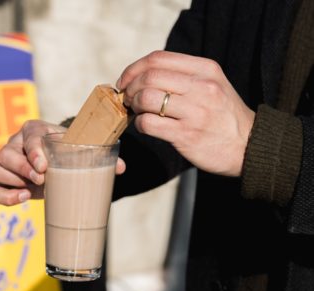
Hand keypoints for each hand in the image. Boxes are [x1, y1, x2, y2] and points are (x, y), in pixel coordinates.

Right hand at [0, 119, 126, 205]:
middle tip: (41, 179)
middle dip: (21, 168)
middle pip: (6, 153)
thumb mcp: (82, 150)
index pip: (29, 137)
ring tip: (29, 191)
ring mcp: (7, 163)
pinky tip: (21, 199)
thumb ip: (101, 157)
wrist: (58, 161)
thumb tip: (121, 168)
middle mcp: (16, 144)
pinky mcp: (4, 181)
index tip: (44, 166)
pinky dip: (3, 195)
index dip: (34, 151)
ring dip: (11, 181)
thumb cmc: (69, 152)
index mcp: (34, 130)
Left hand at [116, 51, 254, 176]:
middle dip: (130, 88)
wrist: (249, 146)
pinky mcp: (186, 135)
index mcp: (205, 69)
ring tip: (138, 112)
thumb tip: (141, 75)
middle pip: (149, 77)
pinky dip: (140, 124)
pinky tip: (146, 126)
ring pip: (146, 98)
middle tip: (128, 98)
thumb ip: (182, 76)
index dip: (134, 69)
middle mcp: (202, 87)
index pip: (158, 58)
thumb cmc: (223, 115)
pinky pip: (148, 123)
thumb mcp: (212, 84)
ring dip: (134, 105)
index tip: (126, 81)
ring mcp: (195, 111)